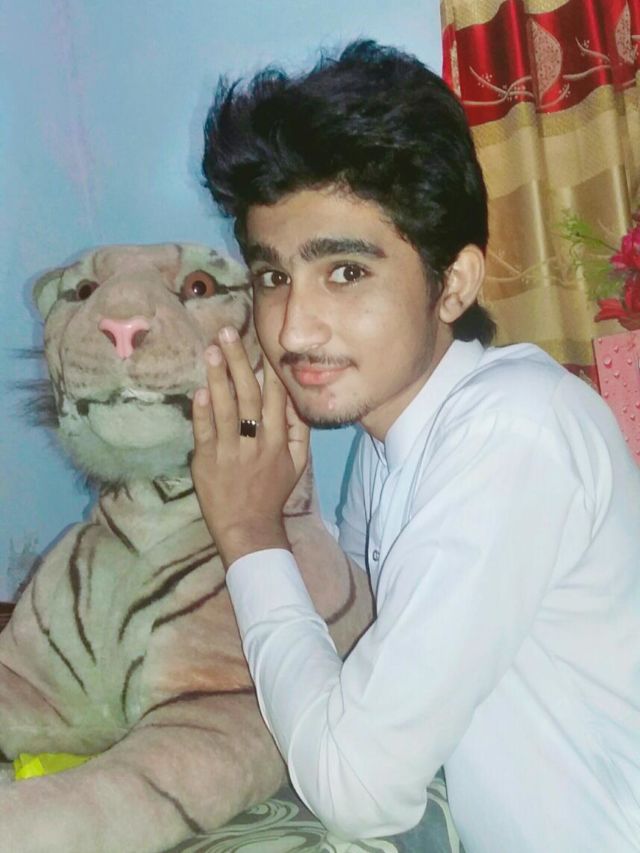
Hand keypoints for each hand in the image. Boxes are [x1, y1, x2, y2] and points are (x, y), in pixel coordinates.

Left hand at [191, 326, 309, 568]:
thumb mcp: (297, 462)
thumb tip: (293, 396)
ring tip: (211, 350)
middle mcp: (256, 442)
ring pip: (226, 409)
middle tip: (227, 333)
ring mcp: (229, 451)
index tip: (263, 341)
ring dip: (218, 378)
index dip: (269, 367)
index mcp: (278, 440)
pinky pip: (204, 432)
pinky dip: (202, 411)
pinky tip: (200, 390)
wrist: (248, 526)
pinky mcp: (206, 461)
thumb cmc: (273, 490)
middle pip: (249, 395)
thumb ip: (298, 429)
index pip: (276, 397)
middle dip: (239, 362)